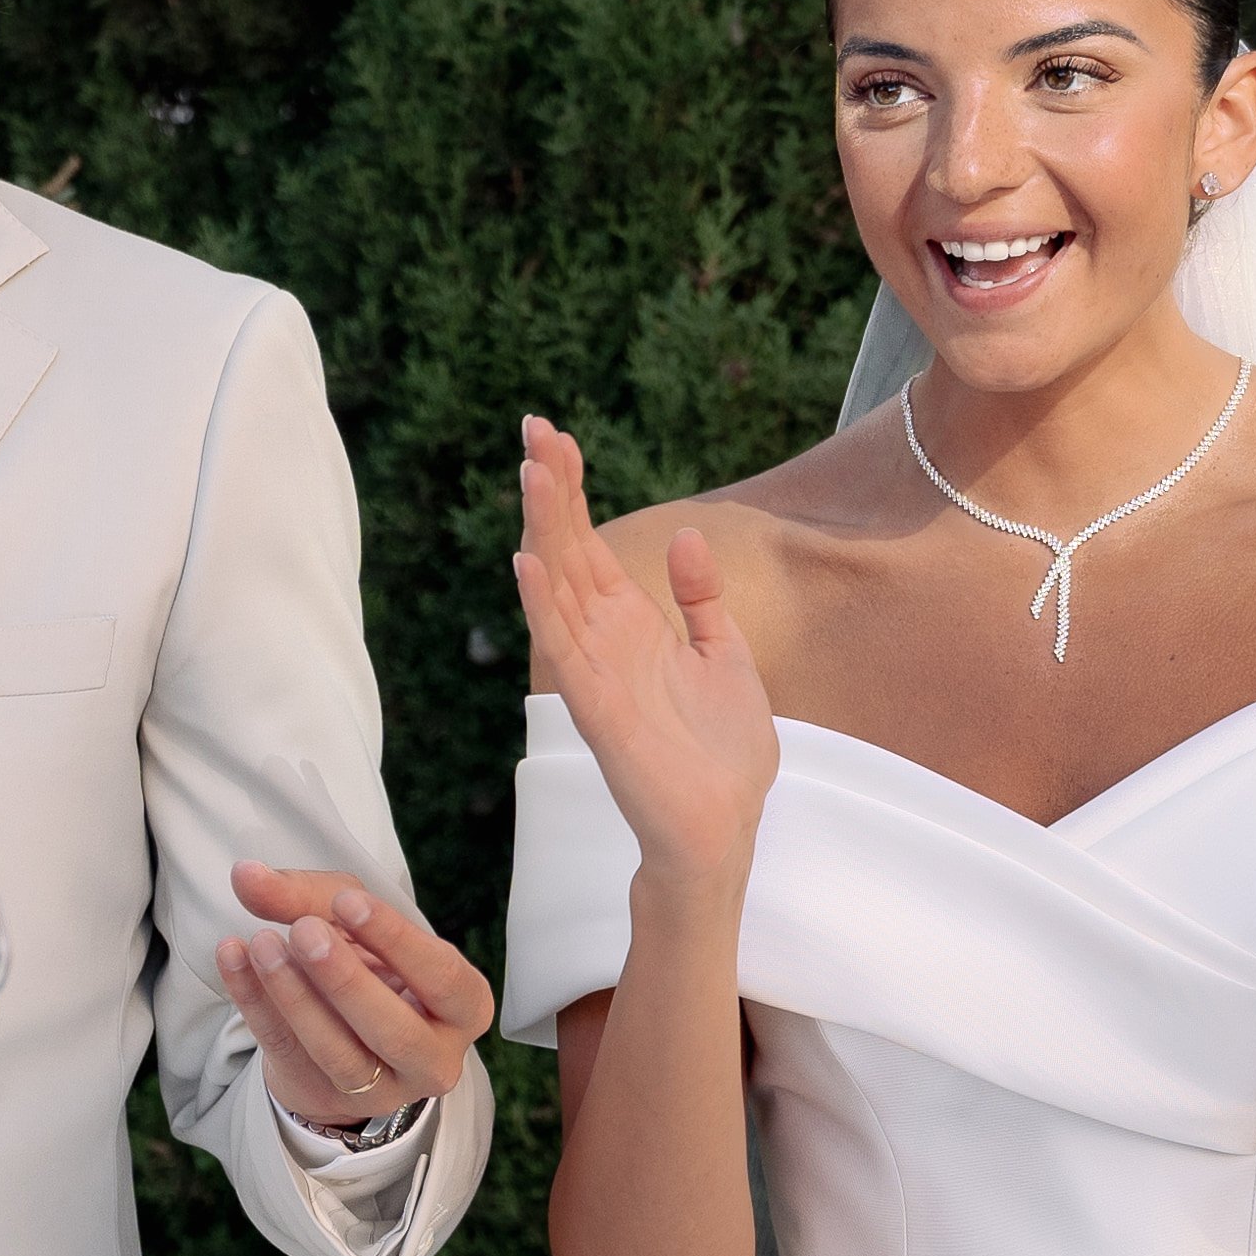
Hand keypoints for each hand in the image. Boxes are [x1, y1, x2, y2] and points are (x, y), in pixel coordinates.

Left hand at [216, 869, 492, 1133]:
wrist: (349, 1025)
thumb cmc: (371, 962)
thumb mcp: (356, 920)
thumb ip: (309, 896)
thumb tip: (246, 875)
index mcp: (463, 1006)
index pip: (440, 976)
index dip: (394, 939)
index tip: (347, 902)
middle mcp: (434, 1058)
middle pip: (393, 1030)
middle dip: (345, 979)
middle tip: (303, 930)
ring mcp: (381, 1089)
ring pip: (338, 1053)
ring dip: (295, 997)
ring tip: (261, 943)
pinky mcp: (326, 1096)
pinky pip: (288, 1053)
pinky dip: (256, 1005)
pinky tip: (232, 959)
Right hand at [512, 413, 776, 896]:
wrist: (725, 828)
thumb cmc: (723, 755)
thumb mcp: (725, 657)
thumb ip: (702, 601)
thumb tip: (689, 538)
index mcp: (632, 627)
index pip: (590, 544)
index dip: (572, 490)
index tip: (556, 435)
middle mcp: (603, 642)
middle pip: (567, 551)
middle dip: (552, 490)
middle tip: (533, 427)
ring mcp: (596, 673)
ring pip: (558, 588)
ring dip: (543, 530)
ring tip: (531, 472)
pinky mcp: (598, 709)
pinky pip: (562, 649)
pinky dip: (544, 606)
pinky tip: (529, 563)